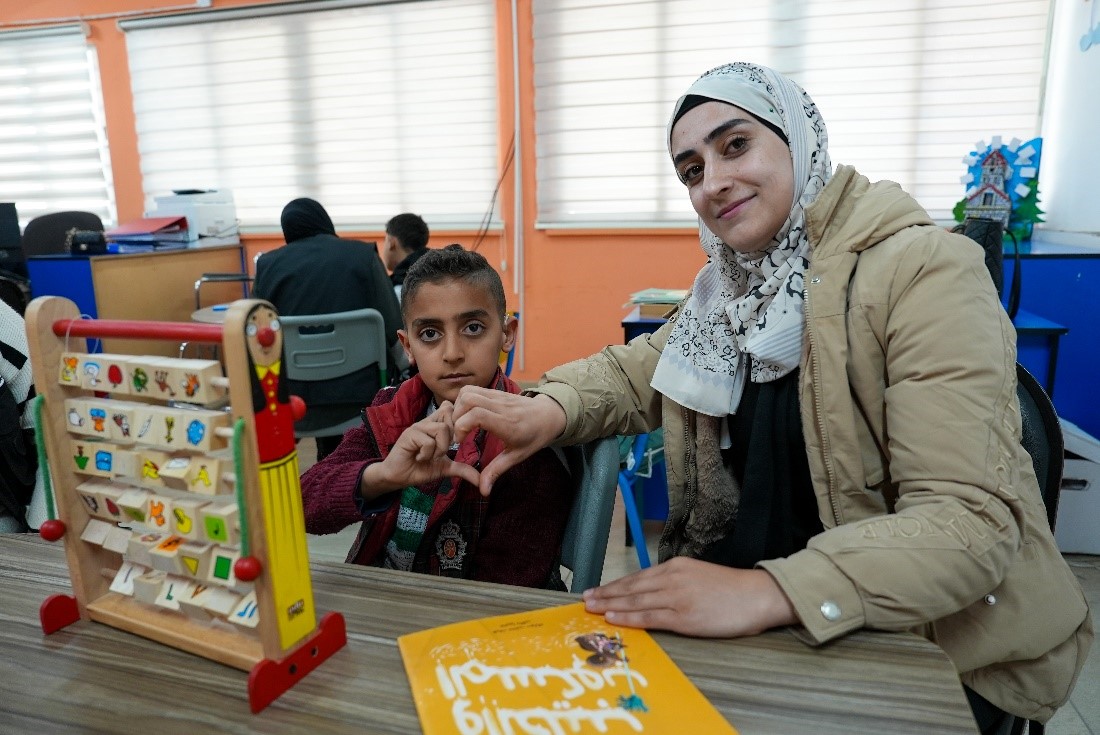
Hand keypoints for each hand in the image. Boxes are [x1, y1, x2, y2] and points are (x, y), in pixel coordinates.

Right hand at [360, 402, 479, 497]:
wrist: (397, 477)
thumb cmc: (419, 469)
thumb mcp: (444, 468)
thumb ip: (461, 469)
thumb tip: (480, 479)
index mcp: (436, 425)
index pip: (450, 407)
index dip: (457, 420)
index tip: (453, 441)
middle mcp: (427, 422)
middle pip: (450, 414)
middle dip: (451, 438)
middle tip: (441, 451)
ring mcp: (418, 427)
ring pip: (442, 429)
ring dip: (440, 448)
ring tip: (430, 457)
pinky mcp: (409, 435)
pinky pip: (428, 441)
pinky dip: (427, 454)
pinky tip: (419, 459)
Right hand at [451, 386, 566, 495]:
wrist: (549, 415)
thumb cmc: (533, 437)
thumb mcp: (517, 456)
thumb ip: (496, 471)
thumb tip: (483, 491)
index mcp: (507, 424)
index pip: (477, 415)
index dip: (461, 426)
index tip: (460, 441)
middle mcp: (501, 407)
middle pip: (468, 399)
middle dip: (456, 416)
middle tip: (458, 432)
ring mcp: (498, 396)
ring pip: (468, 391)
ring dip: (458, 406)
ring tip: (461, 422)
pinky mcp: (496, 392)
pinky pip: (474, 389)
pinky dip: (464, 400)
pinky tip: (468, 414)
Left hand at [581, 557, 797, 637]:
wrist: (758, 595)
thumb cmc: (732, 589)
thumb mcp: (699, 576)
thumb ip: (676, 582)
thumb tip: (654, 593)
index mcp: (676, 567)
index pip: (638, 577)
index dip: (615, 585)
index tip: (597, 590)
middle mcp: (672, 578)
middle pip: (631, 587)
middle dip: (606, 594)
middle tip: (584, 599)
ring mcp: (677, 597)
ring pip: (635, 601)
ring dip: (610, 605)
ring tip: (591, 609)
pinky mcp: (684, 617)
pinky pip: (650, 617)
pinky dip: (628, 617)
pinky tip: (613, 618)